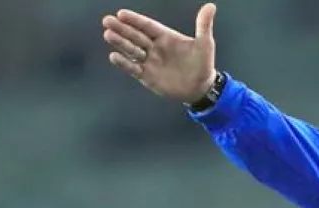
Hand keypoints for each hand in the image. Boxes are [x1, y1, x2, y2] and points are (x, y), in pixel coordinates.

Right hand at [101, 3, 217, 102]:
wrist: (201, 88)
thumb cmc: (203, 64)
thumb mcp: (205, 44)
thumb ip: (203, 25)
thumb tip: (210, 6)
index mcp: (165, 37)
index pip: (147, 26)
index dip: (135, 20)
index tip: (122, 13)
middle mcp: (155, 47)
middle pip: (135, 36)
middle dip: (122, 29)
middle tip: (107, 20)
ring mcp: (150, 61)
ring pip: (132, 50)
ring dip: (120, 43)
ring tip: (108, 34)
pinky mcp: (147, 76)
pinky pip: (133, 68)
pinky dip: (124, 63)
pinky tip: (114, 56)